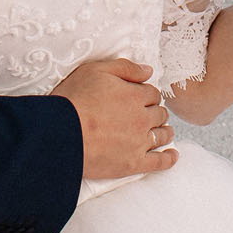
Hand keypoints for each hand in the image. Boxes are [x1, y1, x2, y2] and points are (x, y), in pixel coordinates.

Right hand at [52, 57, 178, 179]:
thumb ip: (125, 68)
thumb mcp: (96, 71)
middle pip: (159, 114)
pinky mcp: (134, 164)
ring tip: (163, 132)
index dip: (147, 95)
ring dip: (164, 131)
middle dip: (156, 112)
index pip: (152, 93)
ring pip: (162, 135)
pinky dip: (169, 158)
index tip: (142, 98)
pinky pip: (159, 162)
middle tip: (151, 115)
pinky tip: (172, 155)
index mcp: (135, 95)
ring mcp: (139, 142)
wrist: (60, 134)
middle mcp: (142, 118)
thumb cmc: (73, 100)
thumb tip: (149, 71)